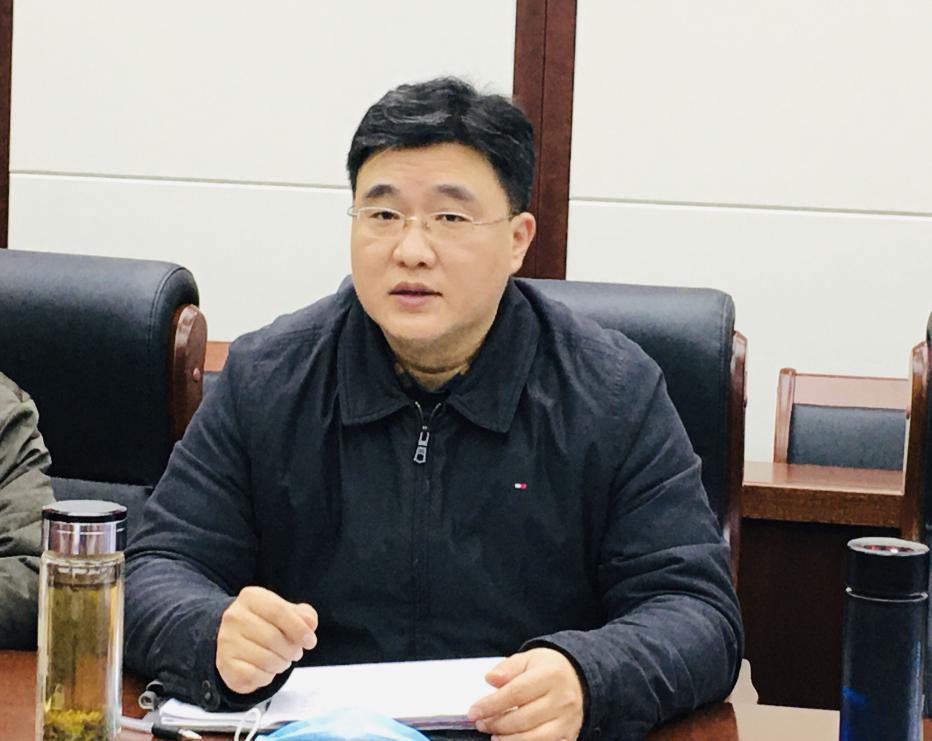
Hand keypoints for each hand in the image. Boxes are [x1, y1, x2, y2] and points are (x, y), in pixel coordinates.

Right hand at [215, 585, 317, 693]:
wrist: (235, 640)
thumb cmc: (267, 624)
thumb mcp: (286, 612)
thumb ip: (303, 615)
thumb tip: (310, 624)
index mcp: (251, 597)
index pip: (279, 611)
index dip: (299, 628)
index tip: (310, 641)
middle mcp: (234, 616)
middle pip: (273, 637)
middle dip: (292, 650)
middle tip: (296, 653)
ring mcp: (226, 641)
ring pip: (265, 659)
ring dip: (281, 664)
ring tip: (282, 660)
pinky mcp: (225, 664)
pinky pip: (254, 676)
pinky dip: (267, 677)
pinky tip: (267, 670)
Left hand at [468, 648, 583, 740]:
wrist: (578, 678)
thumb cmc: (548, 669)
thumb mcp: (528, 659)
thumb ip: (508, 668)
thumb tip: (490, 679)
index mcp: (551, 675)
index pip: (516, 693)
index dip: (491, 704)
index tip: (474, 711)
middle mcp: (563, 699)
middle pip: (523, 718)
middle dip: (496, 724)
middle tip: (481, 724)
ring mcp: (568, 720)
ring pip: (535, 738)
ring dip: (509, 740)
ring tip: (494, 736)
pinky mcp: (570, 735)